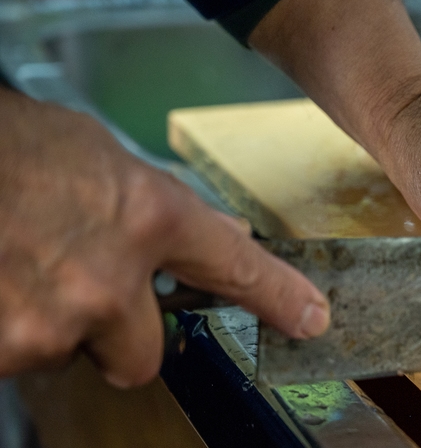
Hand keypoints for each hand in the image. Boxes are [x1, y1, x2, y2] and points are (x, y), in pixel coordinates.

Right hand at [0, 88, 329, 387]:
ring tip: (15, 263)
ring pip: (67, 354)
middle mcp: (110, 281)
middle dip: (117, 336)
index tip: (309, 319)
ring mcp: (52, 323)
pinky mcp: (2, 349)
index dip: (279, 298)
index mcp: (148, 217)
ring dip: (48, 324)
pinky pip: (17, 356)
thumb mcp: (99, 158)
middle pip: (143, 355)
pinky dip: (5, 328)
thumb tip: (214, 236)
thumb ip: (157, 208)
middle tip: (76, 292)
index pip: (235, 269)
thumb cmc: (9, 145)